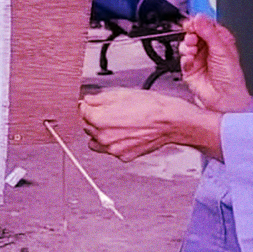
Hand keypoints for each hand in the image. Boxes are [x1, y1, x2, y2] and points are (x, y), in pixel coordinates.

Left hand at [81, 88, 203, 161]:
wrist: (170, 121)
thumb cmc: (150, 107)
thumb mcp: (121, 94)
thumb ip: (100, 98)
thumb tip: (88, 100)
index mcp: (100, 120)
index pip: (82, 112)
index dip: (87, 106)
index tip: (91, 104)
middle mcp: (104, 137)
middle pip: (88, 127)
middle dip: (94, 119)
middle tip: (108, 112)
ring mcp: (114, 149)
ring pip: (96, 141)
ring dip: (101, 133)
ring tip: (117, 124)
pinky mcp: (123, 156)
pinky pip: (110, 150)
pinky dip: (114, 143)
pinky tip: (125, 133)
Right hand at [180, 15, 252, 112]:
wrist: (224, 99)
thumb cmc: (231, 78)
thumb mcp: (222, 50)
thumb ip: (208, 32)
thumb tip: (199, 17)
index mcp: (220, 41)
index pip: (206, 25)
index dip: (198, 23)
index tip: (193, 23)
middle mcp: (209, 48)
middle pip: (193, 33)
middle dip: (191, 34)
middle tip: (192, 37)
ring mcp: (198, 58)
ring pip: (185, 44)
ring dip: (187, 46)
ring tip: (192, 51)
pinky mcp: (189, 68)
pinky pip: (181, 58)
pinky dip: (185, 58)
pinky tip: (191, 61)